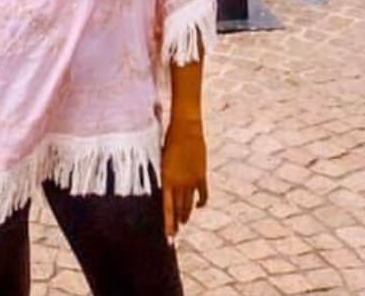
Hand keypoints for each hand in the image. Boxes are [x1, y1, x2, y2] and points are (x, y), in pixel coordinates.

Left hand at [161, 118, 207, 241]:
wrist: (186, 128)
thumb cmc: (169, 139)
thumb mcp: (162, 159)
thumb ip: (164, 175)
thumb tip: (163, 187)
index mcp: (166, 179)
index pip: (167, 208)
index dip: (168, 223)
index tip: (169, 236)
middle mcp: (179, 183)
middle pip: (178, 208)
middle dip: (176, 221)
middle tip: (175, 232)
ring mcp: (192, 181)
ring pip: (189, 204)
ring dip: (186, 214)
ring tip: (184, 222)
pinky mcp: (201, 176)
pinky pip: (202, 195)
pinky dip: (200, 203)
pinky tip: (198, 207)